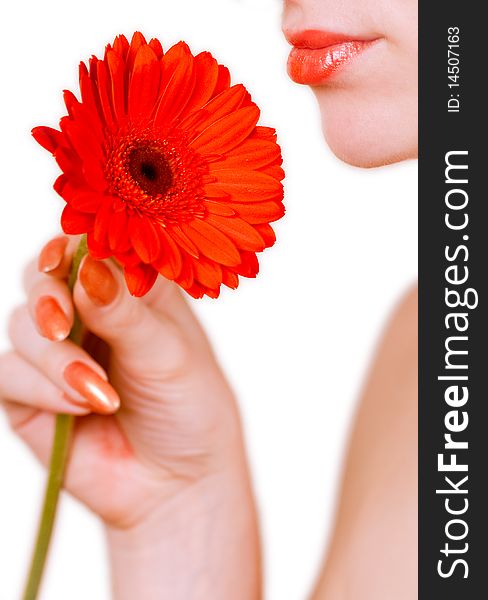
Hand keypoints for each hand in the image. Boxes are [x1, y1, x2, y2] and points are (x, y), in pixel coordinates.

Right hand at [1, 235, 260, 598]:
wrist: (177, 481)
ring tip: (100, 393)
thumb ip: (125, 312)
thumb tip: (87, 266)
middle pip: (40, 277)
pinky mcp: (31, 391)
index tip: (64, 261)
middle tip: (63, 324)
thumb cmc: (189, 407)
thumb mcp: (168, 354)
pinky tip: (82, 407)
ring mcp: (58, 350)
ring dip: (55, 358)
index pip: (88, 248)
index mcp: (130, 289)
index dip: (68, 247)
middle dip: (46, 298)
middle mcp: (90, 312)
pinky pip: (8, 371)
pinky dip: (41, 387)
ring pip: (20, 325)